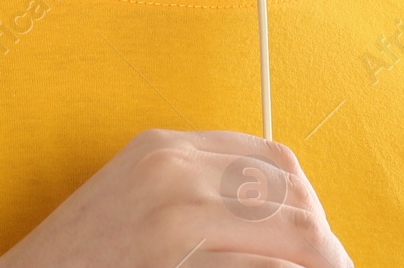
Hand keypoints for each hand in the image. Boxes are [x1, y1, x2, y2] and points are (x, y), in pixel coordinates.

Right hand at [0, 127, 352, 267]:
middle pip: (290, 192)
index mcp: (164, 147)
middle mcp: (173, 168)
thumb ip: (192, 192)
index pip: (272, 157)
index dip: (306, 201)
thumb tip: (270, 216)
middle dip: (324, 240)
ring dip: (320, 263)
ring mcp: (174, 213)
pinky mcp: (173, 256)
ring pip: (291, 232)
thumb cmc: (79, 260)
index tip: (317, 242)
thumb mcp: (133, 204)